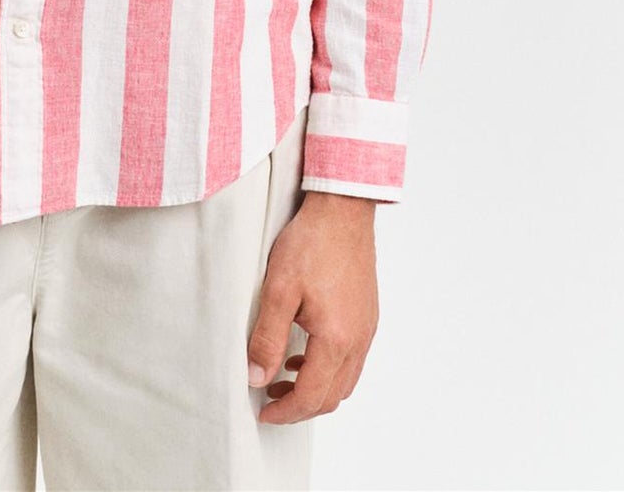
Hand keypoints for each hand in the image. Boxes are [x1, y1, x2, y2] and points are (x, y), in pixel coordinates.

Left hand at [246, 192, 379, 423]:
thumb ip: (267, 337)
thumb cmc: (311, 244)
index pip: (312, 396)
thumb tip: (256, 377)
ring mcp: (366, 328)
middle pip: (332, 396)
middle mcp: (358, 340)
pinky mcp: (367, 316)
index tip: (263, 412)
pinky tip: (305, 351)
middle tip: (269, 400)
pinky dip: (329, 369)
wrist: (343, 210)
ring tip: (283, 378)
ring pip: (345, 381)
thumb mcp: (277, 289)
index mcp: (336, 339)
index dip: (286, 412)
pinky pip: (352, 359)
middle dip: (300, 406)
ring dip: (316, 389)